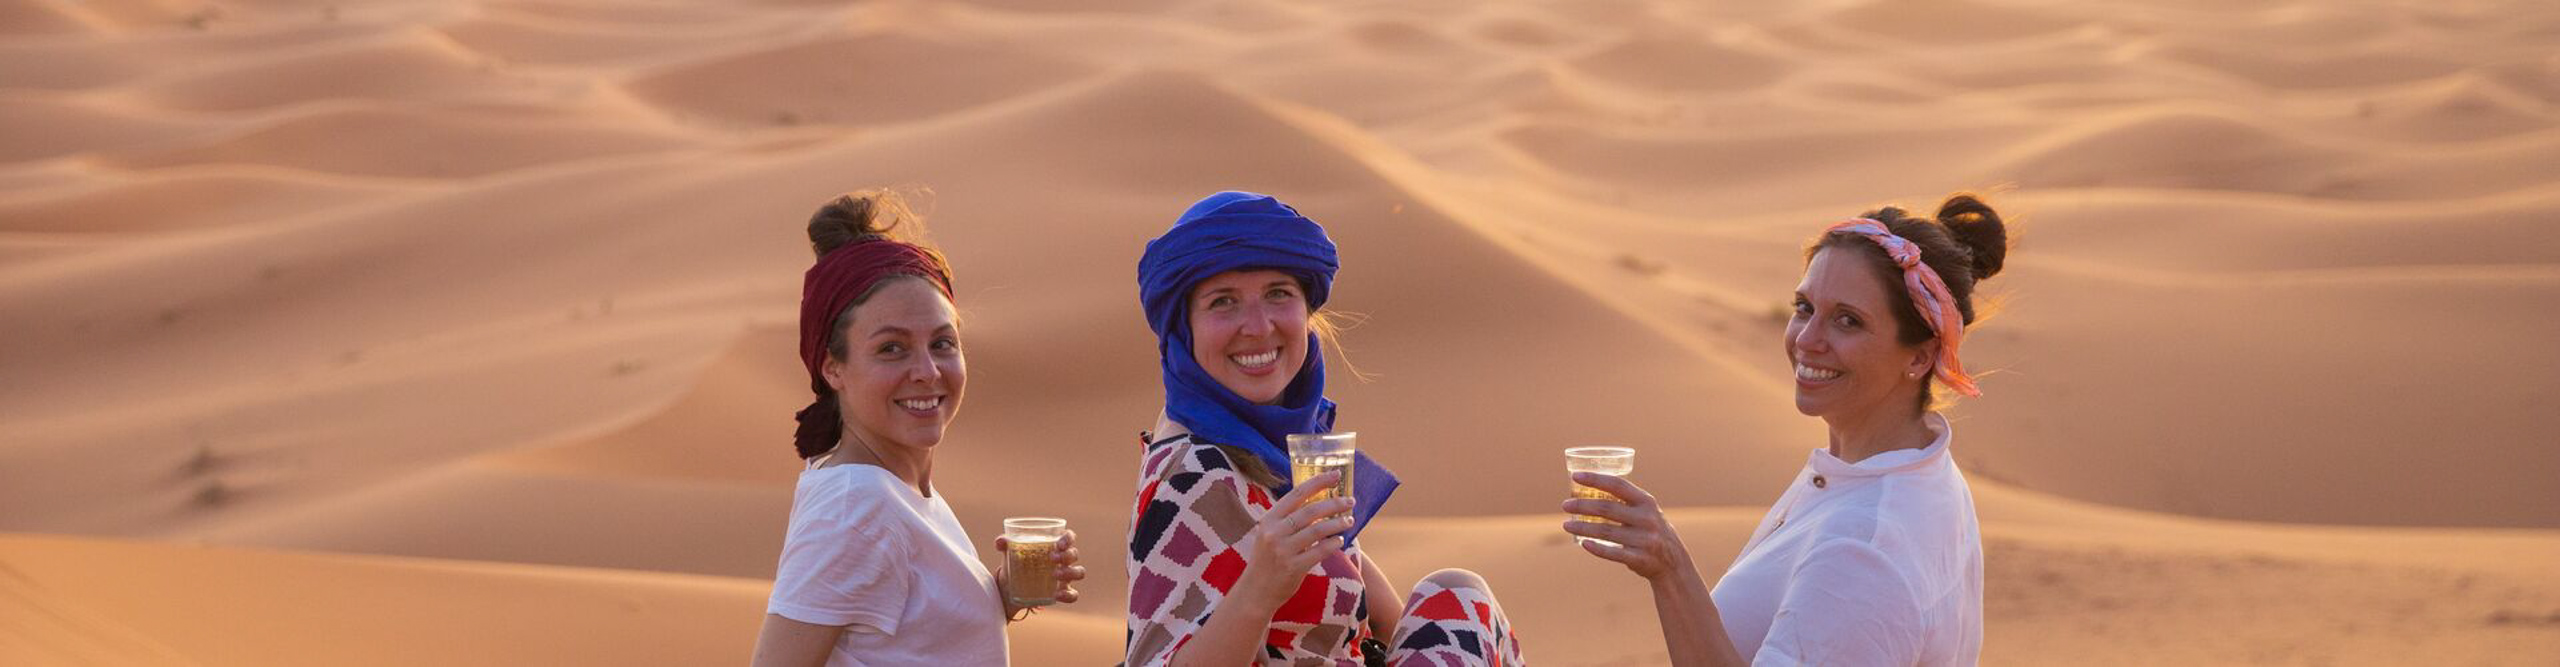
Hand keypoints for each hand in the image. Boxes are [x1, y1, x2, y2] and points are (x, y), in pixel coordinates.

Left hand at [993, 529, 1089, 614]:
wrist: (1011, 587)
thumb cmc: (1016, 563)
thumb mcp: (1009, 553)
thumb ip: (1005, 544)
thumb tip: (1000, 542)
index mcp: (1054, 546)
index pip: (1069, 537)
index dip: (1068, 538)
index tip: (1059, 543)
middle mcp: (1063, 561)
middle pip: (1074, 554)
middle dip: (1066, 555)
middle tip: (1052, 558)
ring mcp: (1064, 577)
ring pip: (1079, 572)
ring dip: (1069, 572)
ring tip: (1054, 574)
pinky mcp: (1062, 593)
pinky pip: (1073, 595)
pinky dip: (1068, 595)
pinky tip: (1057, 595)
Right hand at [1233, 471, 1355, 607]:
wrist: (1255, 592)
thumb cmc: (1267, 561)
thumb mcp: (1269, 535)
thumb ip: (1287, 520)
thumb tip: (1317, 502)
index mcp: (1269, 520)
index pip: (1296, 495)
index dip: (1318, 483)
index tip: (1335, 475)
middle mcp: (1274, 532)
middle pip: (1310, 511)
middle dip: (1334, 504)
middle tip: (1350, 501)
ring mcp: (1283, 550)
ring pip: (1318, 530)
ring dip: (1337, 523)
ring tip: (1349, 520)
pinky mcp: (1293, 567)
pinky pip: (1319, 551)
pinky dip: (1332, 544)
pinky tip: (1340, 540)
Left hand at [1561, 472, 1692, 581]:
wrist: (1673, 562)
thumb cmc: (1650, 530)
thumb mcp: (1644, 511)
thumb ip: (1623, 500)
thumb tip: (1586, 489)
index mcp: (1646, 501)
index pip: (1618, 485)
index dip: (1596, 479)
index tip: (1575, 476)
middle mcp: (1647, 518)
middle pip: (1608, 508)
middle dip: (1583, 506)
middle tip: (1565, 505)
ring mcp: (1644, 539)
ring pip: (1606, 531)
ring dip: (1583, 528)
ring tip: (1566, 525)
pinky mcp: (1640, 558)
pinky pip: (1615, 553)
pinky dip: (1598, 549)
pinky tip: (1583, 544)